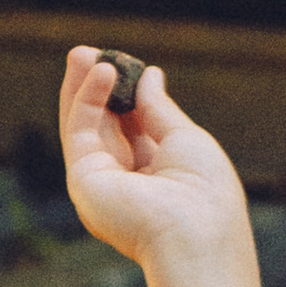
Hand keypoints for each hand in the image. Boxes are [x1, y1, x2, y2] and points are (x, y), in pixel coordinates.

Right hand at [57, 46, 252, 278]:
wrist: (194, 234)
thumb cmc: (205, 191)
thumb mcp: (186, 138)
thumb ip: (159, 108)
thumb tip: (150, 74)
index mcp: (159, 174)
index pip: (136, 127)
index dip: (129, 94)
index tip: (126, 62)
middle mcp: (127, 181)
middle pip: (105, 124)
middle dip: (98, 87)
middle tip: (91, 52)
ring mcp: (103, 181)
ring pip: (85, 125)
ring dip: (82, 86)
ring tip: (83, 53)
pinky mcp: (83, 179)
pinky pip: (79, 130)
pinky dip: (86, 99)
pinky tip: (101, 72)